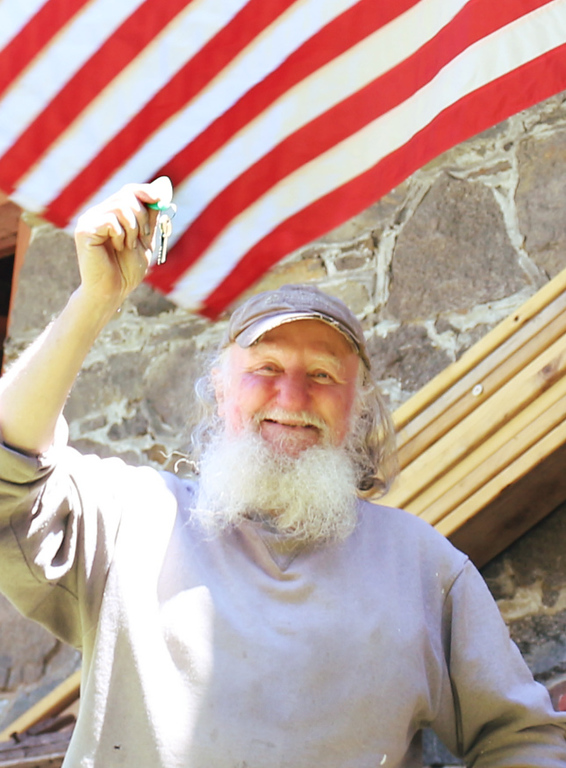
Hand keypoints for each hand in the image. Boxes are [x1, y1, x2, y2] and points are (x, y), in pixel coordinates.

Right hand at [74, 177, 172, 310]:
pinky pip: (110, 221)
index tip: (161, 197)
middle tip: (144, 235)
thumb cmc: (126, 270)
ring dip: (133, 228)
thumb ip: (150, 219)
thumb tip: (160, 194)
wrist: (112, 291)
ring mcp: (89, 220)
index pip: (129, 191)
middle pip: (126, 194)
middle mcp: (98, 213)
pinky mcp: (84, 230)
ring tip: (129, 245)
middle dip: (143, 215)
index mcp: (111, 213)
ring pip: (120, 206)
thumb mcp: (144, 241)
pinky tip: (117, 248)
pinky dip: (121, 235)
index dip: (146, 191)